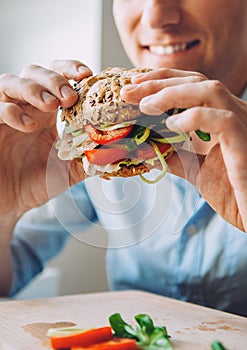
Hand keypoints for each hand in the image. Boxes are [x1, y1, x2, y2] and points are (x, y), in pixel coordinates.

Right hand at [0, 60, 91, 222]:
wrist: (10, 202)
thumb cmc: (37, 183)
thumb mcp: (70, 172)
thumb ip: (91, 160)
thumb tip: (119, 153)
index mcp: (47, 113)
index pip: (58, 78)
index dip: (70, 70)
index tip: (87, 75)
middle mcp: (26, 107)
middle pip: (35, 72)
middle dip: (54, 80)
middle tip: (69, 97)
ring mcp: (6, 113)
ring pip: (12, 82)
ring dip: (34, 89)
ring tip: (51, 105)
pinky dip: (11, 111)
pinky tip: (28, 124)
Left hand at [121, 68, 246, 231]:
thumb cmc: (232, 192)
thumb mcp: (196, 171)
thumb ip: (175, 157)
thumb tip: (146, 150)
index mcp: (221, 116)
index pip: (192, 84)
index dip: (162, 80)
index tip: (134, 84)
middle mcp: (233, 113)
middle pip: (196, 81)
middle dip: (158, 83)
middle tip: (127, 90)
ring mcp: (242, 124)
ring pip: (209, 90)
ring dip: (171, 94)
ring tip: (145, 105)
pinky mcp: (245, 141)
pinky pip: (222, 120)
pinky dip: (194, 118)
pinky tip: (172, 126)